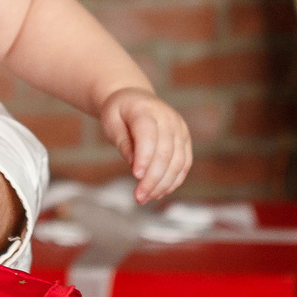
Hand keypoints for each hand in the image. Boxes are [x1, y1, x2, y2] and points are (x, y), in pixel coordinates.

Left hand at [100, 87, 191, 202]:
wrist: (135, 98)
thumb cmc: (119, 112)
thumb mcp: (111, 121)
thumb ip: (122, 141)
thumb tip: (133, 163)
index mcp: (146, 110)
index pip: (149, 135)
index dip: (144, 157)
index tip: (136, 176)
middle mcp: (168, 119)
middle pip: (165, 152)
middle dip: (153, 178)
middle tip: (138, 197)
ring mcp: (180, 129)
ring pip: (178, 162)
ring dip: (163, 184)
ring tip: (146, 197)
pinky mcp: (185, 140)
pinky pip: (184, 164)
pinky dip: (174, 181)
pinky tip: (159, 192)